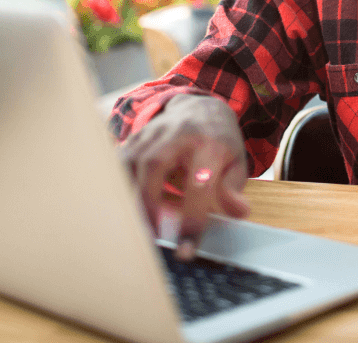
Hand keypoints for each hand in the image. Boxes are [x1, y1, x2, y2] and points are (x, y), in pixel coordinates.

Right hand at [119, 93, 250, 259]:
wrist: (201, 108)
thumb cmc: (219, 142)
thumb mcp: (236, 163)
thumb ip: (233, 188)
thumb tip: (239, 212)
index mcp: (209, 143)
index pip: (200, 184)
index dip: (192, 219)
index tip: (185, 249)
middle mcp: (178, 135)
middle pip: (154, 166)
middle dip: (149, 205)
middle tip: (151, 238)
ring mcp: (152, 134)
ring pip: (130, 163)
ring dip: (131, 199)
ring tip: (137, 228)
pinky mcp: (134, 139)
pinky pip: (118, 164)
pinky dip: (119, 187)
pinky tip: (125, 207)